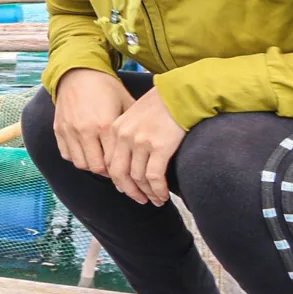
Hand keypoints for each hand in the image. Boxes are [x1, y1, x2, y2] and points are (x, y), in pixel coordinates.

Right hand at [53, 68, 134, 175]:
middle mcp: (85, 131)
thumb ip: (132, 125)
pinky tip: (86, 152)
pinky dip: (77, 157)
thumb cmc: (106, 87)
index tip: (128, 169)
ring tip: (101, 161)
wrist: (78, 73)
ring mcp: (70, 131)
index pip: (114, 160)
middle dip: (108, 172)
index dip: (122, 168)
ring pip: (80, 163)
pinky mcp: (59, 130)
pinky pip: (66, 154)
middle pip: (96, 167)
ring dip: (92, 166)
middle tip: (115, 169)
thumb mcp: (126, 102)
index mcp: (105, 125)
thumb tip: (147, 143)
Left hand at [104, 86, 185, 204]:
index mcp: (115, 129)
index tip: (127, 188)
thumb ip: (127, 134)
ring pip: (138, 178)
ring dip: (147, 193)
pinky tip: (163, 196)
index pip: (110, 161)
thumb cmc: (162, 103)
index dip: (118, 179)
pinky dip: (158, 190)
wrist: (182, 93)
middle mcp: (124, 136)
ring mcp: (141, 142)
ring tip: (155, 200)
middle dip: (129, 191)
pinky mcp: (160, 147)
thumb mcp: (135, 115)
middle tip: (140, 200)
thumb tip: (129, 159)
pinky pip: (154, 177)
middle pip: (119, 173)